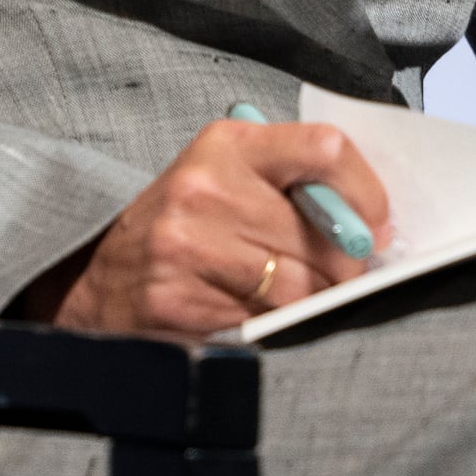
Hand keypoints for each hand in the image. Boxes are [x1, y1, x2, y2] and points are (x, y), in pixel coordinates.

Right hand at [40, 117, 390, 341]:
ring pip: (302, 289)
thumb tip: (379, 225)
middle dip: (347, 268)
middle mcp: (205, 188)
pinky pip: (266, 325)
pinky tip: (260, 321)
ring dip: (316, 304)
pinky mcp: (179, 300)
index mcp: (226, 144)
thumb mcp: (228, 178)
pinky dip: (278, 331)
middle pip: (326, 236)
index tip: (376, 225)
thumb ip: (296, 184)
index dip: (367, 193)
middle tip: (340, 278)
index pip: (326, 149)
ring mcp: (188, 245)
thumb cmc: (183, 227)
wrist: (97, 280)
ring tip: (296, 301)